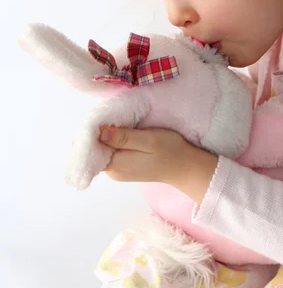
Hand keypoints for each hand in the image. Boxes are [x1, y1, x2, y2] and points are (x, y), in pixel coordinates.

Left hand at [100, 126, 218, 202]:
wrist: (185, 167)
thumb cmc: (169, 150)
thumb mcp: (148, 140)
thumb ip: (124, 137)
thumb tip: (100, 133)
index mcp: (116, 165)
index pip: (92, 148)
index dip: (92, 132)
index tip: (100, 117)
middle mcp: (113, 171)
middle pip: (96, 149)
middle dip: (99, 132)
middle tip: (111, 116)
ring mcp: (118, 171)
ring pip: (104, 149)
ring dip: (108, 136)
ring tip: (118, 122)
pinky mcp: (125, 167)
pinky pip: (112, 152)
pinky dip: (114, 141)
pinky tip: (123, 132)